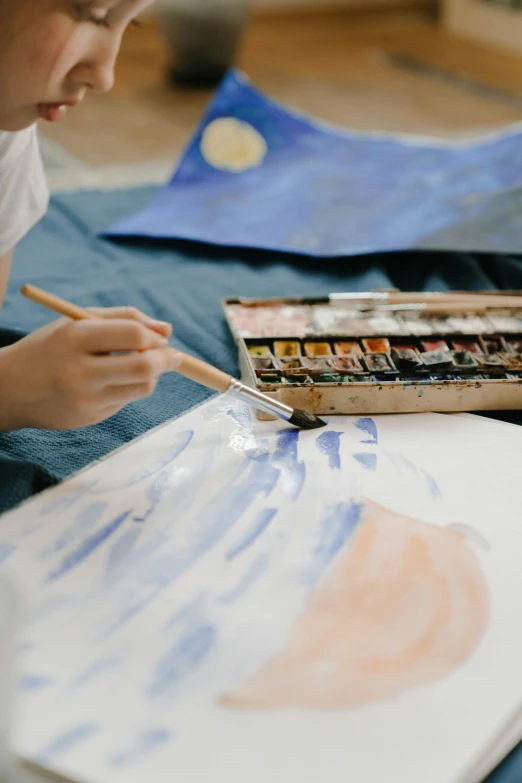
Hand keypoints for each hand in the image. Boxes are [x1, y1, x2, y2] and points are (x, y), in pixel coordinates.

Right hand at [0, 307, 180, 431]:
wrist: (11, 388)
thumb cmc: (50, 348)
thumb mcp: (77, 322)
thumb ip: (124, 318)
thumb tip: (167, 331)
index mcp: (75, 338)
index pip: (132, 334)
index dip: (154, 336)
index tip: (163, 338)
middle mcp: (80, 371)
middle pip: (144, 366)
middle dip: (168, 360)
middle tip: (175, 357)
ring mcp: (86, 399)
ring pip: (142, 387)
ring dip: (151, 376)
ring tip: (138, 366)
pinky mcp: (90, 418)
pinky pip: (125, 401)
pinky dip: (127, 389)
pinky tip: (107, 384)